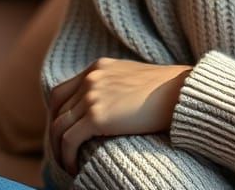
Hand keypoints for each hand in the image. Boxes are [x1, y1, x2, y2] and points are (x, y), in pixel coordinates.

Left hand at [48, 57, 192, 175]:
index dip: (57, 115)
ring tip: (68, 164)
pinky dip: (67, 158)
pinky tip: (75, 168)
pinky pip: (68, 141)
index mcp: (98, 67)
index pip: (61, 92)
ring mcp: (92, 96)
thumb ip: (112, 86)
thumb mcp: (130, 78)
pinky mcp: (96, 116)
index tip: (62, 133)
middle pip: (56, 109)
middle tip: (62, 152)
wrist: (180, 92)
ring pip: (58, 128)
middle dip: (54, 133)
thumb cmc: (164, 90)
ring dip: (58, 150)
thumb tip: (104, 108)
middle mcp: (91, 78)